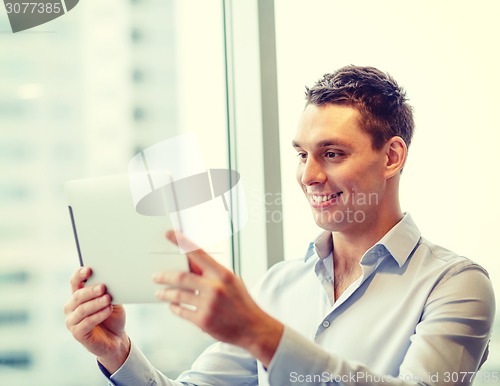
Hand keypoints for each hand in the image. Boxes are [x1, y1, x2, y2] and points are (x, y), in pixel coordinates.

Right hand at [64, 267, 129, 372]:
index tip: (89, 269)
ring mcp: (72, 321)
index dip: (80, 275)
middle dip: (90, 290)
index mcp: (78, 295)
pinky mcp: (77, 333)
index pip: (75, 281)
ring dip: (96, 303)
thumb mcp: (112, 300)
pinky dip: (98, 315)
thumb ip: (108, 291)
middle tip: (103, 287)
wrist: (116, 338)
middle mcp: (71, 307)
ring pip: (82, 310)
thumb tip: (109, 279)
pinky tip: (108, 310)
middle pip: (78, 295)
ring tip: (108, 299)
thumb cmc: (113, 315)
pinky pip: (86, 323)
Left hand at [154, 231, 283, 366]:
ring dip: (165, 293)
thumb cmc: (241, 302)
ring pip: (178, 295)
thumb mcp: (231, 282)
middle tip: (156, 276)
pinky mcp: (203, 321)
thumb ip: (212, 273)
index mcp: (223, 274)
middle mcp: (215, 288)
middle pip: (182, 277)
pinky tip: (172, 305)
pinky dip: (174, 307)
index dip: (182, 242)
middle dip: (165, 276)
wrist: (253, 328)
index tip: (169, 234)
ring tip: (159, 293)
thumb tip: (191, 264)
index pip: (198, 253)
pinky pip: (181, 311)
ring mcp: (208, 305)